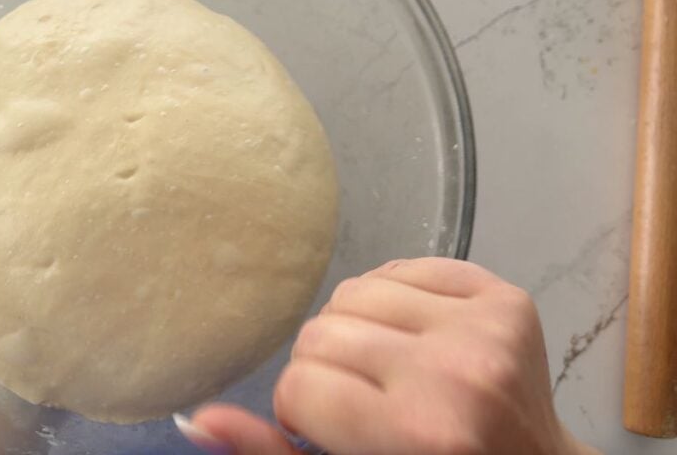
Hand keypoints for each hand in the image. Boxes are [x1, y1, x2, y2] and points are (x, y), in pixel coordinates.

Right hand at [179, 258, 600, 454]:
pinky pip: (404, 267)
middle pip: (321, 332)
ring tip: (385, 369)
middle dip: (324, 370)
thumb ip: (270, 453)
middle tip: (360, 403)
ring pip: (355, 291)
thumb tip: (197, 419)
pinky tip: (413, 339)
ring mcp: (487, 330)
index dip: (301, 411)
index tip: (329, 430)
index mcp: (415, 431)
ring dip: (355, 330)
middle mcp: (456, 373)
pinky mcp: (506, 298)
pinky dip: (395, 300)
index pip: (299, 384)